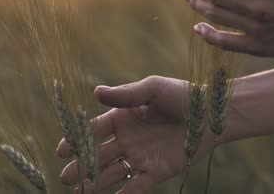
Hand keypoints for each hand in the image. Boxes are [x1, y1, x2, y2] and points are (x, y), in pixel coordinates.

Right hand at [56, 76, 213, 193]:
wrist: (211, 113)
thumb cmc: (182, 95)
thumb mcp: (153, 89)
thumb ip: (126, 94)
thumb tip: (95, 92)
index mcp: (123, 117)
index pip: (94, 130)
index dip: (77, 140)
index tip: (62, 150)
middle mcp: (127, 139)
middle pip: (98, 155)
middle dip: (80, 166)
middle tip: (65, 178)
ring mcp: (140, 156)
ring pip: (112, 173)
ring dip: (96, 183)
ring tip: (81, 193)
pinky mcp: (156, 171)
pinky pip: (137, 185)